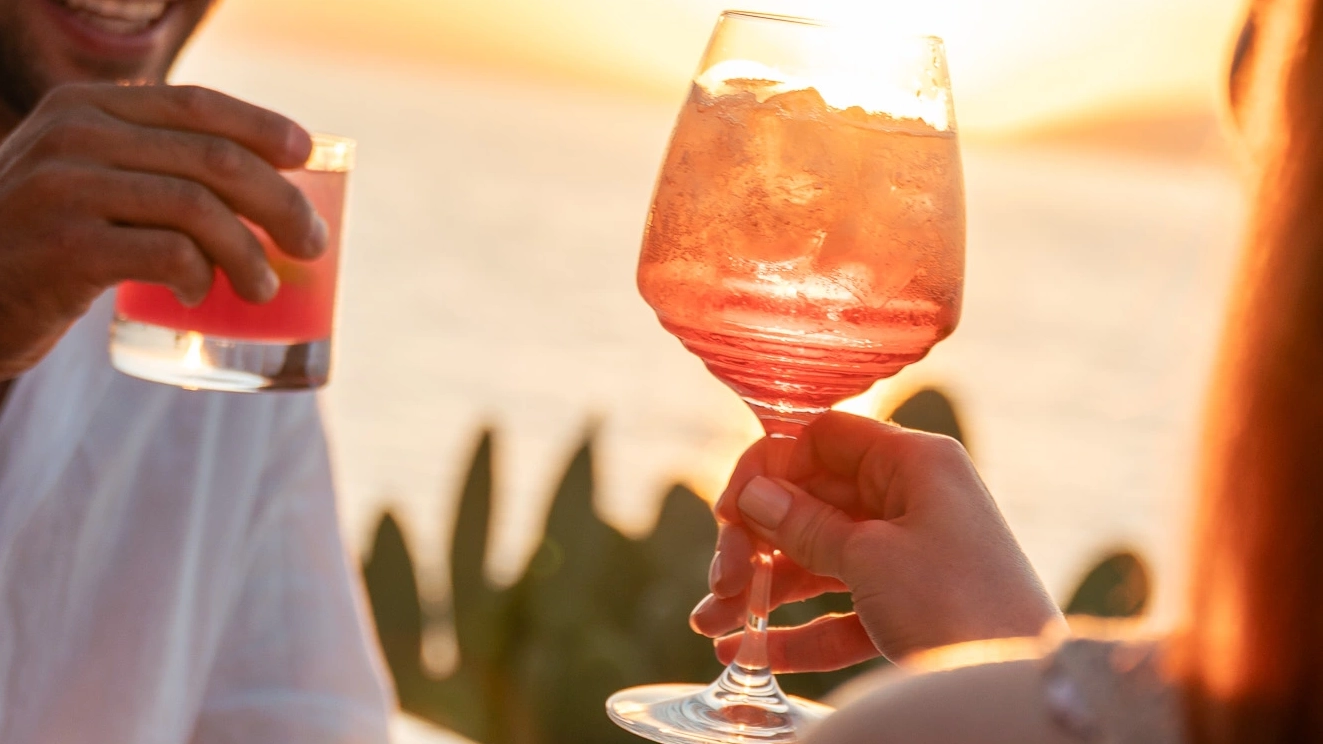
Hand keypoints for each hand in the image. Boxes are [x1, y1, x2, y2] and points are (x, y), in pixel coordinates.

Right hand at [0, 83, 325, 379]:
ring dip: (250, 253)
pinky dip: (201, 276)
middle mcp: (73, 136)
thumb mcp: (80, 179)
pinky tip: (201, 295)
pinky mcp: (66, 248)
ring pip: (200, 208)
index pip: (196, 103)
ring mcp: (65, 189)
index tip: (305, 154)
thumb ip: (142, 163)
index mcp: (84, 108)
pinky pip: (169, 254)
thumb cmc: (39, 242)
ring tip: (263, 288)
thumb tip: (265, 187)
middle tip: (311, 244)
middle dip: (281, 203)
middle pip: (215, 159)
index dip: (262, 125)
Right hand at [690, 411, 1062, 671]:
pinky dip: (796, 629)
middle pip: (811, 501)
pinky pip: (839, 608)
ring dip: (764, 590)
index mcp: (913, 462)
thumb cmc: (956, 604)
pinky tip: (748, 650)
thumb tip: (754, 493)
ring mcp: (910, 553)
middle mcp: (912, 498)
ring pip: (818, 559)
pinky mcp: (909, 606)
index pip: (821, 438)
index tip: (729, 512)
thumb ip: (804, 523)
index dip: (769, 469)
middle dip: (756, 542)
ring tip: (710, 626)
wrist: (1015, 685)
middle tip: (721, 583)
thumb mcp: (870, 557)